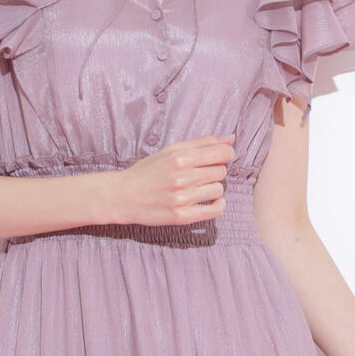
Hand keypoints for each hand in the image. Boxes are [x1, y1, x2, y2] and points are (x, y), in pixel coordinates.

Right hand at [101, 135, 236, 225]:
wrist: (123, 196)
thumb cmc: (148, 171)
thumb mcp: (171, 150)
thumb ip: (201, 143)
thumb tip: (230, 139)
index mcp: (180, 158)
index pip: (222, 153)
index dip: (225, 155)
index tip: (219, 158)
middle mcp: (182, 177)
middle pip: (221, 172)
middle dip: (215, 171)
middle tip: (200, 174)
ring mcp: (182, 198)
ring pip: (218, 190)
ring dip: (212, 189)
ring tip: (198, 188)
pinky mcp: (182, 216)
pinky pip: (215, 211)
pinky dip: (217, 206)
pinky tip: (208, 201)